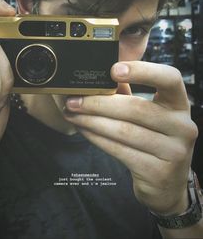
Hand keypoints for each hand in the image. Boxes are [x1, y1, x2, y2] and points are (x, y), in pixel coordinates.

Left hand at [63, 61, 197, 214]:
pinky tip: (84, 130)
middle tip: (74, 99)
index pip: (169, 78)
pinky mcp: (157, 172)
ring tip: (72, 114)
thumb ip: (128, 93)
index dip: (142, 71)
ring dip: (92, 121)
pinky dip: (97, 138)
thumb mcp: (150, 113)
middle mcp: (182, 126)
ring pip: (124, 130)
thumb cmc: (154, 139)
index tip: (113, 70)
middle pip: (136, 108)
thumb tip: (97, 76)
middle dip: (99, 103)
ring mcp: (173, 151)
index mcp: (180, 103)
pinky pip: (120, 150)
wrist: (167, 185)